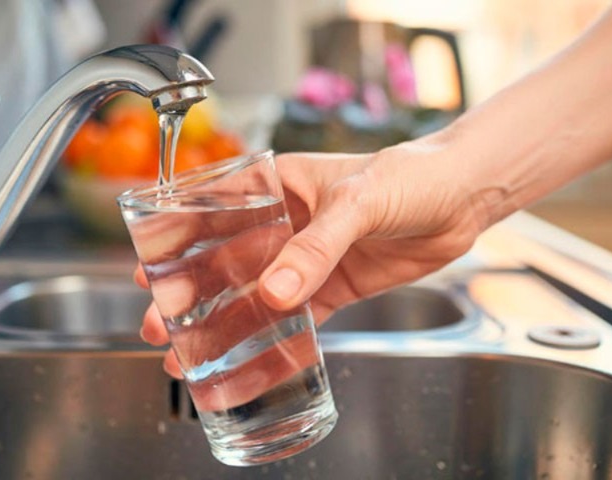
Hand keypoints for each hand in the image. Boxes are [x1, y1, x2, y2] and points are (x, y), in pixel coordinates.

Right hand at [138, 135, 489, 376]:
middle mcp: (286, 223)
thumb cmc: (409, 176)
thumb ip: (316, 246)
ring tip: (193, 350)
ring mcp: (307, 257)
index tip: (150, 268)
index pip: (215, 210)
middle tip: (162, 322)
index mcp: (278, 185)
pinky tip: (249, 356)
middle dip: (191, 292)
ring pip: (256, 293)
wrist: (462, 198)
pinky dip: (274, 337)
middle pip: (226, 260)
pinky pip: (298, 316)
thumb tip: (275, 291)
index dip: (178, 240)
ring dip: (225, 321)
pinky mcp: (333, 286)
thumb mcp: (357, 202)